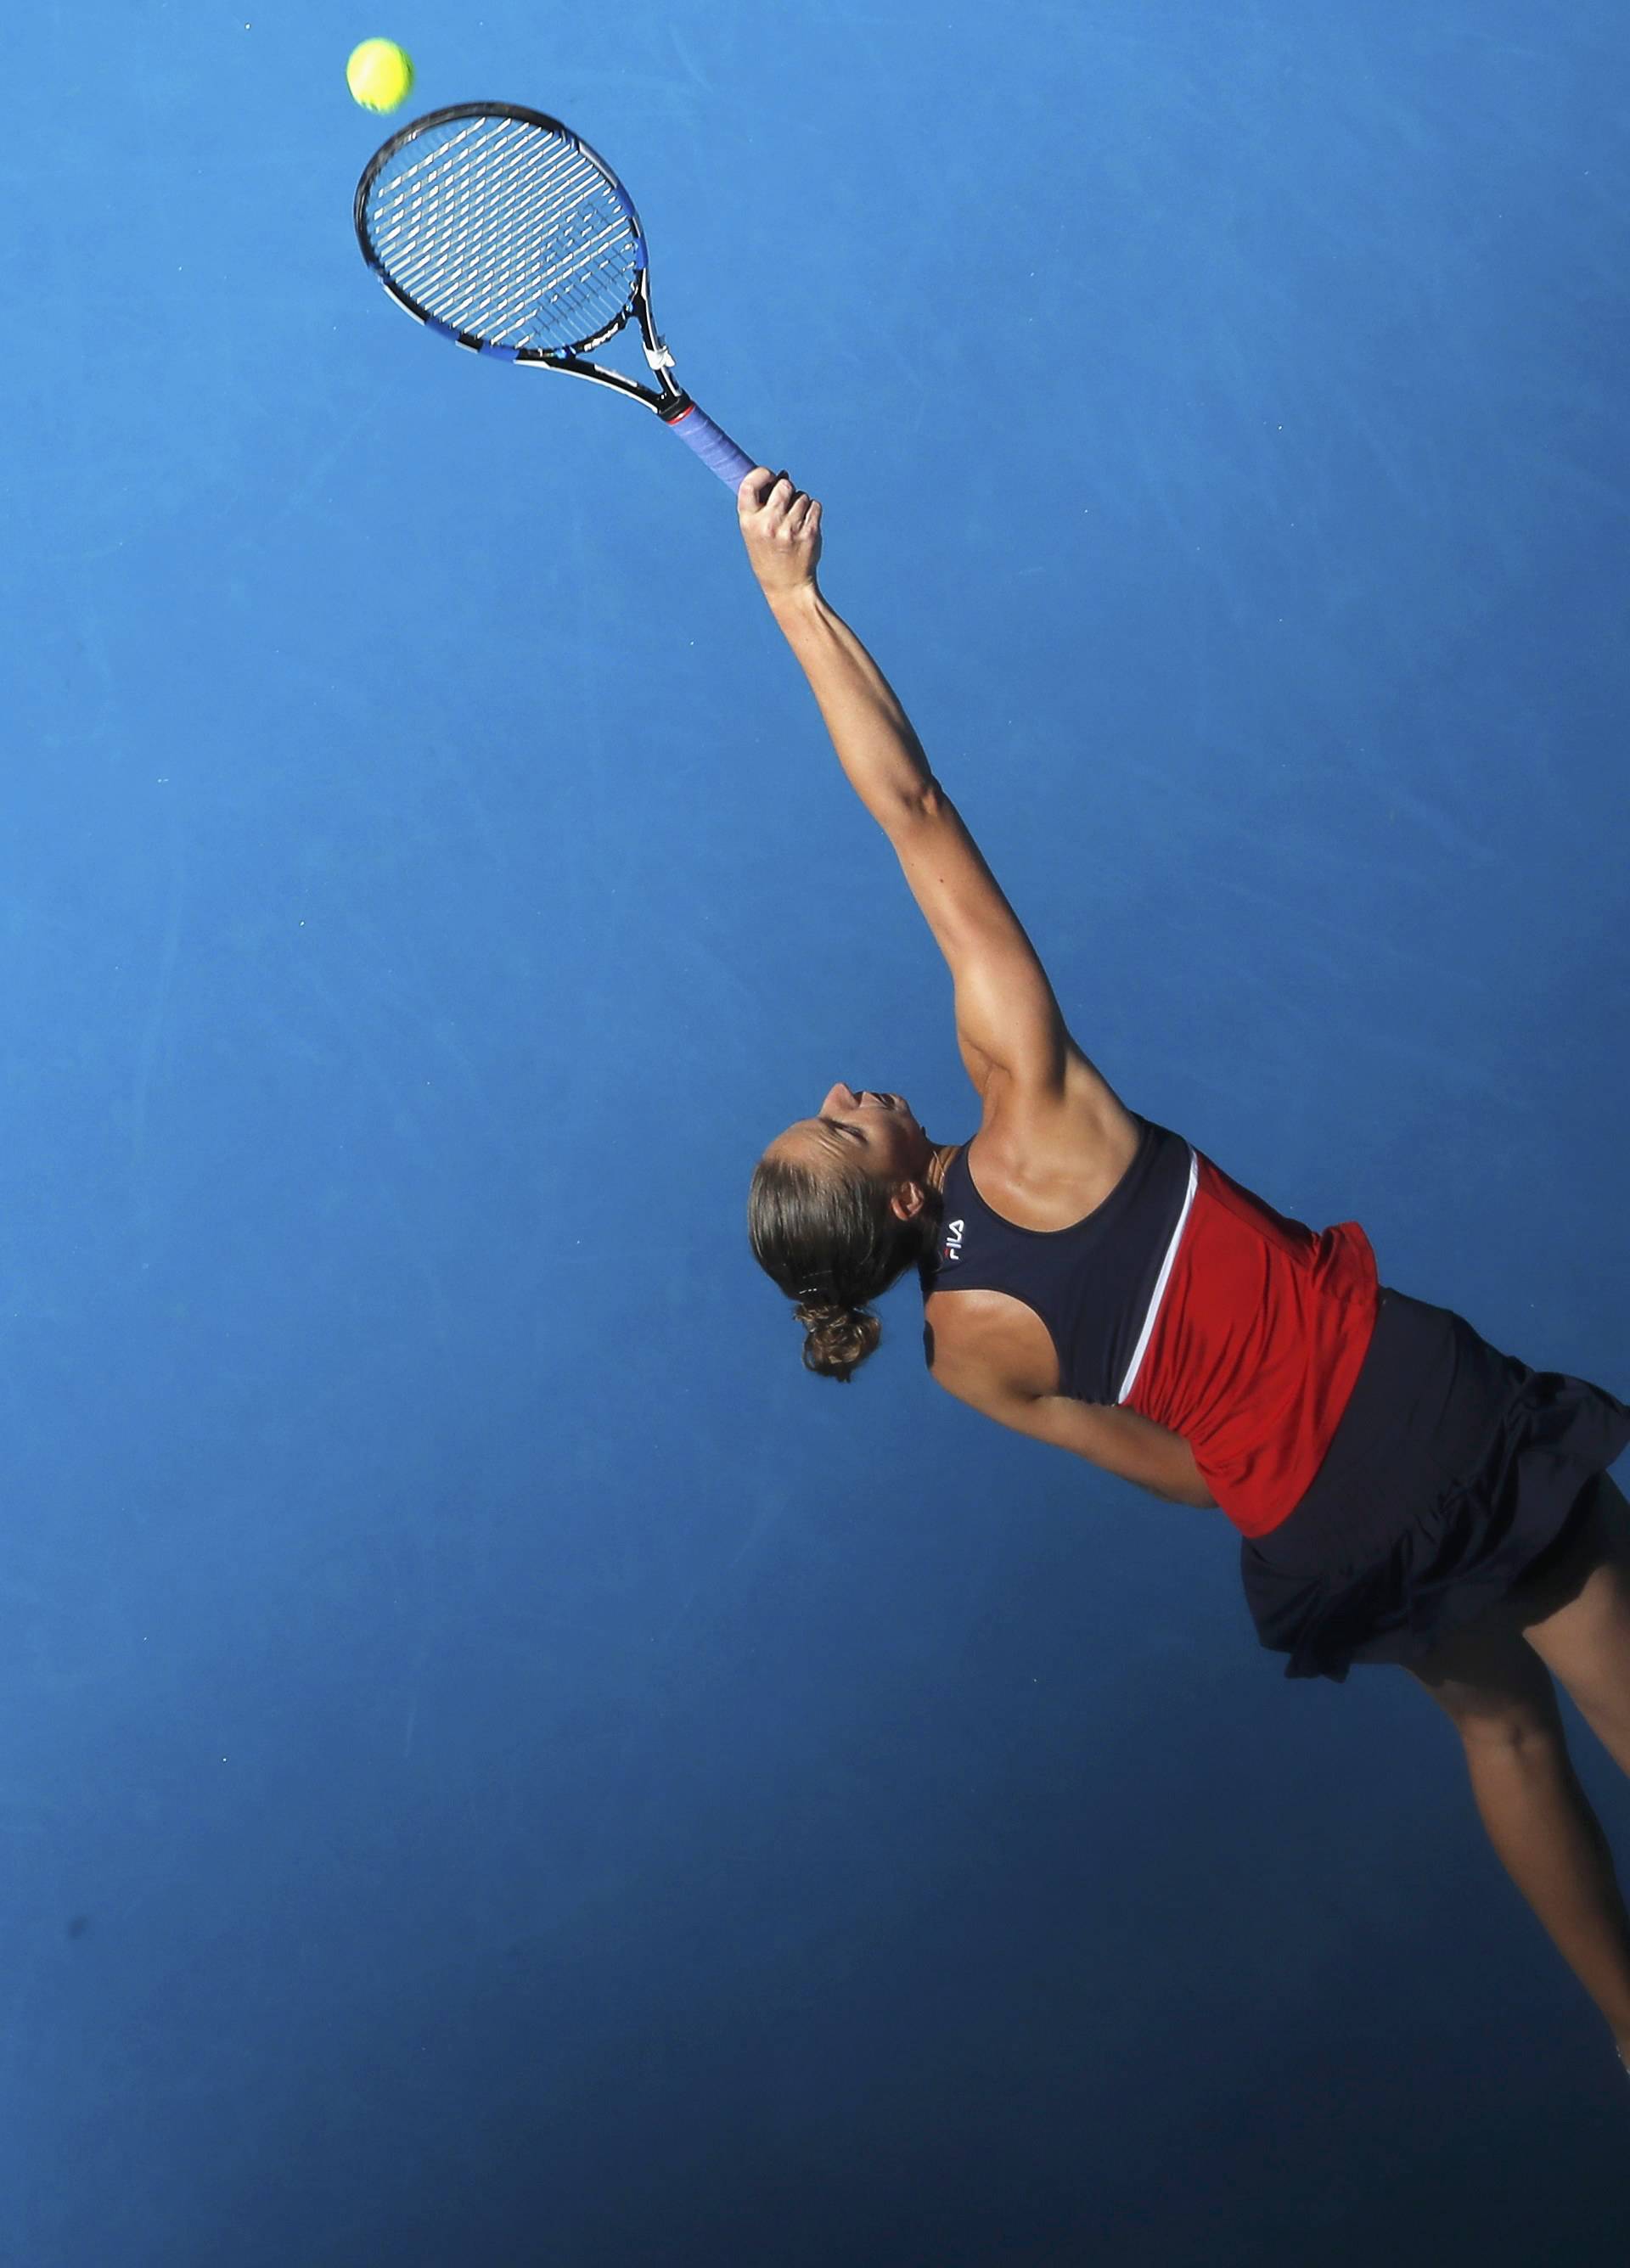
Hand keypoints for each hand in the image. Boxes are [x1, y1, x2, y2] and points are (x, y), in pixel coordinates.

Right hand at [737, 467, 822, 598]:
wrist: (787, 585)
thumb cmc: (768, 554)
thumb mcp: (755, 531)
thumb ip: (763, 504)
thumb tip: (782, 474)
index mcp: (749, 521)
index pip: (749, 484)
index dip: (762, 474)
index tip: (770, 477)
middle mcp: (768, 523)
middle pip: (784, 485)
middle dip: (787, 489)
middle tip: (786, 504)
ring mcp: (789, 528)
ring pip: (802, 496)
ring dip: (801, 504)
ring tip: (794, 524)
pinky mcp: (809, 532)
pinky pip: (815, 506)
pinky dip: (812, 511)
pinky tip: (805, 526)